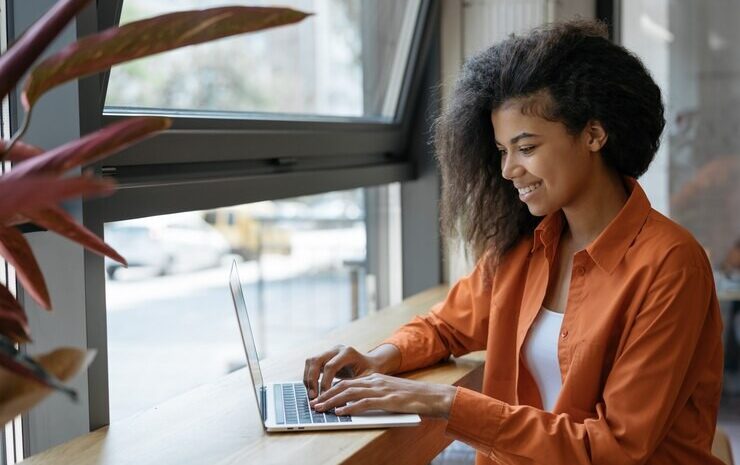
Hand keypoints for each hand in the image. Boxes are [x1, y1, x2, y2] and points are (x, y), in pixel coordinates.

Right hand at [303, 345, 397, 398]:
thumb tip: (339, 402)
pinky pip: (311, 365)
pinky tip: (313, 389)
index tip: (324, 396)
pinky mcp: (325, 357)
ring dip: (308, 378)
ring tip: (311, 394)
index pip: (330, 366)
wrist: (371, 364)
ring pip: (311, 361)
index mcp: (348, 352)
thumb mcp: (366, 379)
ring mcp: (329, 351)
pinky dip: (309, 377)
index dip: (325, 382)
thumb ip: (353, 387)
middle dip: (312, 379)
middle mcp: (337, 349)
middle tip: (313, 396)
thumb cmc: (370, 372)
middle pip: (316, 360)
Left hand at [309, 373, 456, 417]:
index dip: (331, 390)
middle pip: (344, 386)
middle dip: (326, 395)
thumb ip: (373, 395)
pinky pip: (364, 403)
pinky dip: (350, 408)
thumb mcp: (388, 392)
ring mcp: (380, 389)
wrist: (431, 396)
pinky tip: (341, 413)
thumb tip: (355, 404)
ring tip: (321, 409)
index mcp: (374, 378)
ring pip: (350, 393)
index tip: (319, 398)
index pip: (347, 382)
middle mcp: (375, 381)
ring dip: (333, 402)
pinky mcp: (387, 400)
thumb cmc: (411, 397)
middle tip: (314, 404)